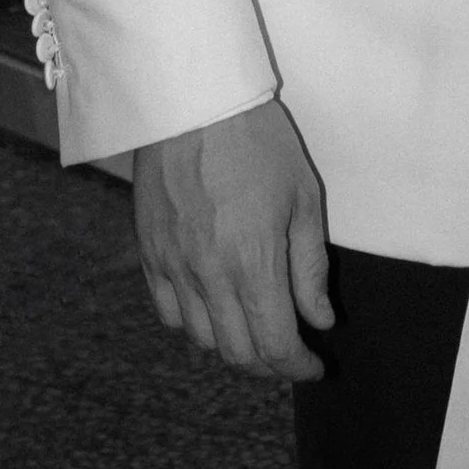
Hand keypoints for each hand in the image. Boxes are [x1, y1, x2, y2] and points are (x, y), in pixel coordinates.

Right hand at [133, 98, 332, 379]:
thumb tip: (320, 320)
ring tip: (256, 327)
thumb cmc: (258, 142)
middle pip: (238, 352)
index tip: (314, 366)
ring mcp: (173, 267)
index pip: (276, 345)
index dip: (298, 366)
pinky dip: (195, 323)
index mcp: (253, 263)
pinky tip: (215, 307)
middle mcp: (209, 275)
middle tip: (290, 351)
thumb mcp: (303, 197)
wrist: (193, 101)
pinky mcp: (149, 253)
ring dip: (234, 344)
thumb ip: (311, 267)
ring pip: (202, 339)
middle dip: (270, 363)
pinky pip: (169, 313)